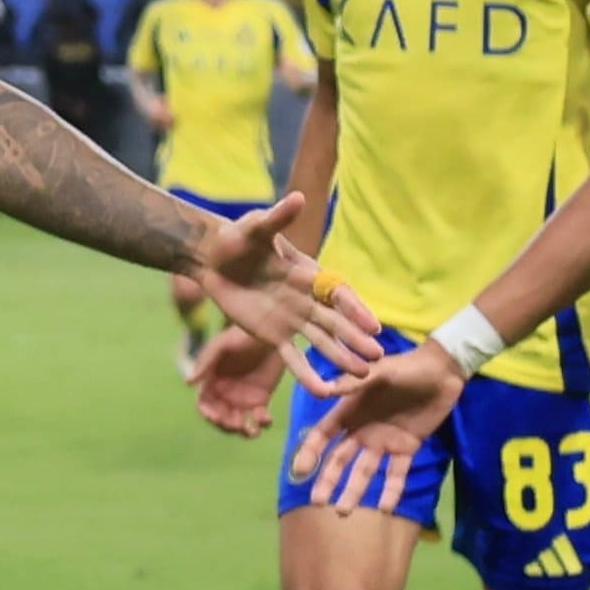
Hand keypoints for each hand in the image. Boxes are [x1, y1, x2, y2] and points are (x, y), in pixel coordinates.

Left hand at [191, 196, 382, 387]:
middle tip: (377, 358)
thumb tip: (298, 198)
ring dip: (341, 358)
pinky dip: (307, 374)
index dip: (355, 309)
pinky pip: (292, 358)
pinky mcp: (272, 336)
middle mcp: (306, 299)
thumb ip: (277, 218)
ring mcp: (292, 320)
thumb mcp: (255, 227)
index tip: (373, 326)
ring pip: (321, 343)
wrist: (212, 258)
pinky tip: (323, 392)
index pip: (337, 293)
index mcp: (308, 274)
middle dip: (356, 340)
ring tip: (361, 377)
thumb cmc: (237, 238)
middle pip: (336, 323)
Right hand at [191, 322, 281, 437]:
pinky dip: (262, 423)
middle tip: (238, 424)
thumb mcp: (222, 344)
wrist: (273, 332)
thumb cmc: (244, 334)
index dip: (209, 414)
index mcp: (212, 381)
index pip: (205, 404)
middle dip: (227, 425)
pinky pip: (259, 418)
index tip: (218, 418)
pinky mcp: (261, 399)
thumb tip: (188, 382)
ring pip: (239, 422)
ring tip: (252, 430)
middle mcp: (225, 393)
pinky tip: (266, 419)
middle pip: (221, 418)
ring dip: (243, 430)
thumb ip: (206, 362)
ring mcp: (243, 397)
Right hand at [290, 337, 460, 508]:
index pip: (324, 435)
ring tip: (343, 511)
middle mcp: (363, 429)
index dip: (311, 452)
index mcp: (351, 410)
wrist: (443, 371)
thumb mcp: (380, 371)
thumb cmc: (407, 367)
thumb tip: (325, 391)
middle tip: (318, 502)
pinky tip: (386, 508)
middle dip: (328, 480)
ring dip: (354, 491)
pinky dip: (392, 490)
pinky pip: (397, 473)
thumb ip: (355, 383)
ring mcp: (384, 441)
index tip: (300, 472)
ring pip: (364, 471)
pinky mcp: (407, 448)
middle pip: (340, 459)